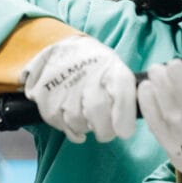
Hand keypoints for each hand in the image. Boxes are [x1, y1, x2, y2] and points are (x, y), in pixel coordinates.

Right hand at [20, 35, 136, 142]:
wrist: (58, 50)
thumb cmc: (95, 67)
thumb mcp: (115, 69)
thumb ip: (126, 92)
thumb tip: (134, 121)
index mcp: (111, 70)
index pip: (122, 94)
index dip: (124, 117)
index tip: (124, 132)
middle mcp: (88, 77)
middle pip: (98, 112)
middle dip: (105, 130)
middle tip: (106, 132)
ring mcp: (65, 88)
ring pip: (79, 122)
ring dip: (85, 126)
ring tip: (86, 114)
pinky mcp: (47, 98)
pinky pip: (61, 125)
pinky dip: (69, 128)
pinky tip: (72, 116)